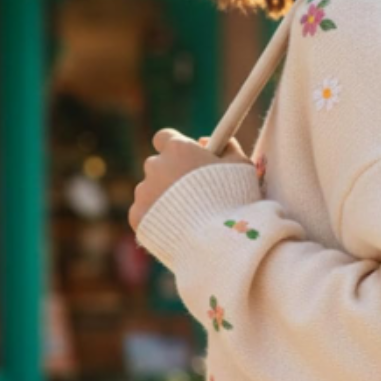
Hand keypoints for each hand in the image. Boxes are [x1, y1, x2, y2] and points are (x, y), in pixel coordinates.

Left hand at [129, 129, 250, 232]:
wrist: (219, 243)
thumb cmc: (236, 201)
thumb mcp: (243, 167)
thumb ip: (227, 147)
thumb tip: (207, 142)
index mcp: (178, 149)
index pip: (165, 138)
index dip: (176, 148)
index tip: (187, 160)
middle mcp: (155, 166)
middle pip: (158, 166)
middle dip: (172, 177)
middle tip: (194, 196)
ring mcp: (143, 192)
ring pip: (151, 191)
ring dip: (165, 200)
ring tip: (190, 219)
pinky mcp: (137, 217)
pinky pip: (145, 214)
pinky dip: (158, 221)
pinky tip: (179, 231)